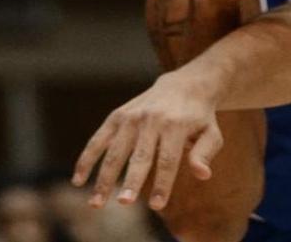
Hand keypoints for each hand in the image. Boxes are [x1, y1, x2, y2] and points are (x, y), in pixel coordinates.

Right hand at [72, 72, 222, 210]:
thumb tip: (202, 174)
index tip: (157, 206)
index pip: (168, 160)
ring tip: (96, 203)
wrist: (185, 84)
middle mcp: (152, 120)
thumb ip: (205, 153)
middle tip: (124, 203)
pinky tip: (79, 181)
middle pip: (140, 156)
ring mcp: (131, 117)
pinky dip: (86, 160)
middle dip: (132, 180)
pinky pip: (98, 140)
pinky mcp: (117, 116)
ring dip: (104, 178)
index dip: (163, 183)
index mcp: (176, 125)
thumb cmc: (199, 117)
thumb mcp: (211, 133)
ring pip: (115, 152)